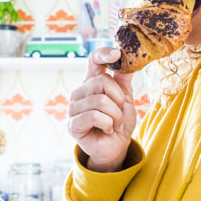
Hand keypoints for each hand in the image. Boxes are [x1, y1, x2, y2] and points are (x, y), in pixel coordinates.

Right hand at [66, 47, 136, 171]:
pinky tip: (107, 130)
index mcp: (91, 82)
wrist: (116, 147)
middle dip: (118, 99)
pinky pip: (94, 116)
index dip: (104, 54)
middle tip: (119, 112)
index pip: (93, 60)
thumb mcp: (125, 97)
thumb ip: (123, 78)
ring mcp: (73, 108)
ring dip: (115, 115)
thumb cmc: (119, 122)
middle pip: (101, 81)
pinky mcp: (72, 125)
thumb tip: (128, 56)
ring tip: (114, 124)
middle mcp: (79, 92)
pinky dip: (108, 124)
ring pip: (100, 101)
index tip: (117, 53)